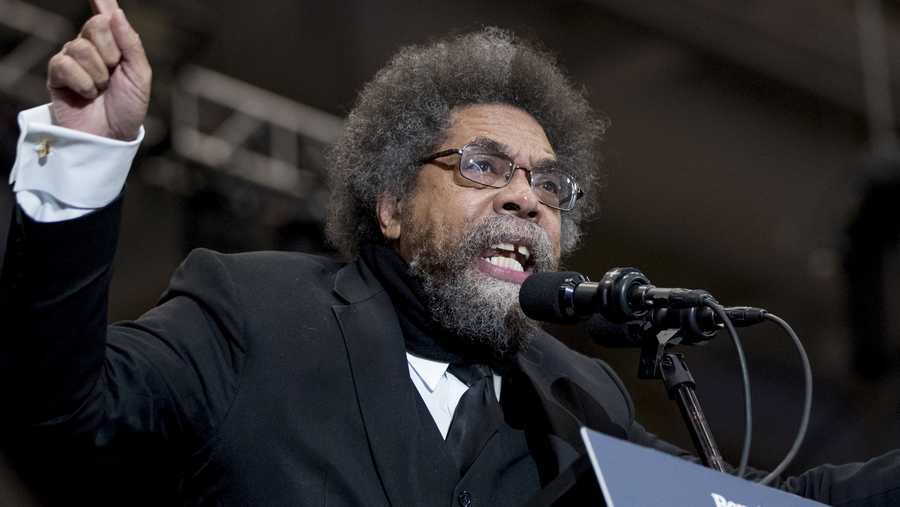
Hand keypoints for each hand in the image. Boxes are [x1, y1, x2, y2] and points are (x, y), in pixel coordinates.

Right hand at [47, 0, 150, 140]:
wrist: (112, 135)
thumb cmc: (128, 107)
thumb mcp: (139, 76)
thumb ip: (131, 44)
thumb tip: (116, 14)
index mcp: (115, 45)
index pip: (108, 16)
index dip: (104, 1)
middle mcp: (92, 47)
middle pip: (96, 25)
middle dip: (110, 52)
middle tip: (113, 74)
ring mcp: (73, 59)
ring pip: (81, 47)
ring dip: (98, 74)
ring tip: (100, 90)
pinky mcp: (57, 74)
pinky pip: (65, 64)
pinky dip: (82, 83)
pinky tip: (87, 95)